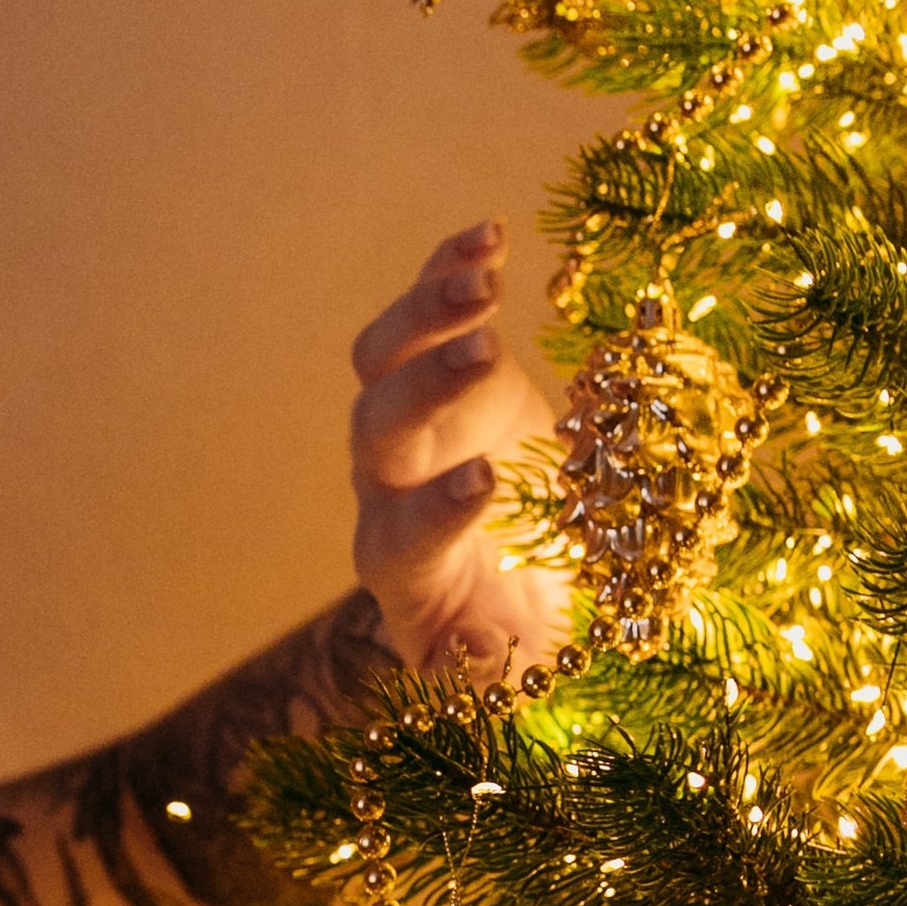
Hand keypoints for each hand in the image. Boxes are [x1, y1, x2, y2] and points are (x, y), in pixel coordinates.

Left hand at [351, 218, 570, 676]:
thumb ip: (490, 672)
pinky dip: (450, 268)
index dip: (436, 510)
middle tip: (484, 353)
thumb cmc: (522, 630)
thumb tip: (473, 653)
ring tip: (483, 278)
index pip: (401, 534)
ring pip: (383, 359)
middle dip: (425, 388)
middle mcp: (390, 486)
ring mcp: (412, 420)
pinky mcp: (446, 368)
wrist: (529, 572)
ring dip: (427, 313)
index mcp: (406, 565)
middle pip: (376, 428)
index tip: (486, 483)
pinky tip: (490, 233)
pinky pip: (428, 309)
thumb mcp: (518, 667)